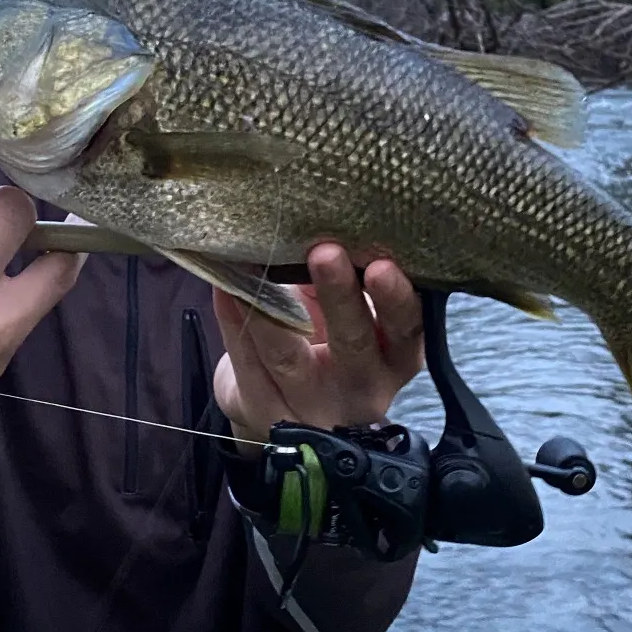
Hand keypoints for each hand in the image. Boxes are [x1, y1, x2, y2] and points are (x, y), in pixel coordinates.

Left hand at [211, 244, 424, 448]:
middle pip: (353, 344)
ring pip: (288, 358)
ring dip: (272, 310)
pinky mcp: (264, 411)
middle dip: (339, 296)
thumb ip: (353, 275)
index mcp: (395, 357)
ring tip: (256, 266)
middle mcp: (361, 387)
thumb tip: (333, 219)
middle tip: (326, 253)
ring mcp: (312, 407)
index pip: (405, 330)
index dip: (396, 300)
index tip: (382, 266)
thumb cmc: (333, 333)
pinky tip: (225, 286)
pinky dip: (233, 320)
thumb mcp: (356, 311)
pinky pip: (246, 364)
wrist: (285, 398)